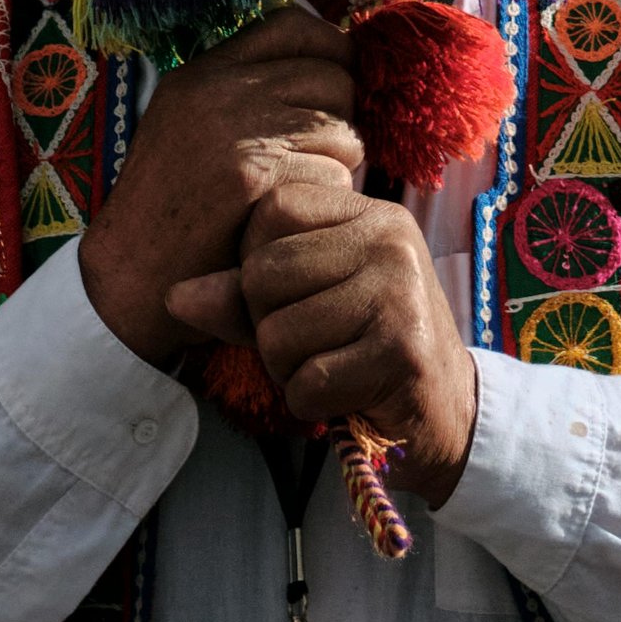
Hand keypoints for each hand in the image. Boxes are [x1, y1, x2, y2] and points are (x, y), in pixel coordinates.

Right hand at [78, 9, 362, 367]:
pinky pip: (334, 176)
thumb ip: (242, 93)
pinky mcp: (254, 176)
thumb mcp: (188, 126)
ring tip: (300, 193)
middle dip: (343, 118)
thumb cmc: (172, 208)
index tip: (343, 78)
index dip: (331, 48)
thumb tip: (326, 63)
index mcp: (201, 73)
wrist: (131, 277)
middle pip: (331, 78)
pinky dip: (325, 204)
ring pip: (343, 131)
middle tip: (324, 156)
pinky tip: (291, 221)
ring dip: (338, 166)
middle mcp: (216, 90)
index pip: (291, 26)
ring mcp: (234, 130)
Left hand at [213, 174, 480, 504]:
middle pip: (263, 275)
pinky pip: (306, 382)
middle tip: (314, 345)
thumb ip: (240, 295)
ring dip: (289, 371)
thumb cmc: (365, 347)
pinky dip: (311, 404)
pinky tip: (347, 395)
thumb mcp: (305, 305)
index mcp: (368, 213)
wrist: (447, 412)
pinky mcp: (402, 350)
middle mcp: (389, 240)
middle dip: (267, 326)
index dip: (255, 262)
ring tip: (331, 368)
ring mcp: (399, 292)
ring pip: (278, 334)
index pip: (271, 210)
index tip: (291, 296)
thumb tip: (174, 296)